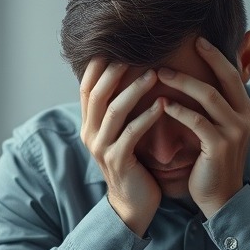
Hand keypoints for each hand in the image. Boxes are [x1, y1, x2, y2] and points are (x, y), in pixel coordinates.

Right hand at [80, 59, 162, 236]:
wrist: (133, 204)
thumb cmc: (132, 164)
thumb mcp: (119, 134)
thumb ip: (118, 110)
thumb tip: (127, 76)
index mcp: (89, 124)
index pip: (87, 87)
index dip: (97, 65)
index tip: (116, 45)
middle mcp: (90, 134)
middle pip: (97, 94)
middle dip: (115, 71)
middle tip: (137, 53)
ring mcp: (102, 148)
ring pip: (114, 111)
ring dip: (134, 90)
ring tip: (155, 74)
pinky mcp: (118, 161)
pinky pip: (131, 133)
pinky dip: (147, 116)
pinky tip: (163, 105)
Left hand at [157, 37, 249, 217]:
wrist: (220, 198)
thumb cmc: (213, 162)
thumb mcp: (219, 130)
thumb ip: (214, 107)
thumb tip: (197, 81)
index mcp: (246, 110)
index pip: (232, 74)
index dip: (215, 55)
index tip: (197, 39)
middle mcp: (245, 117)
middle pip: (224, 78)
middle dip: (204, 58)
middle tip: (179, 44)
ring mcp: (235, 131)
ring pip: (209, 96)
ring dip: (182, 82)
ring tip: (159, 73)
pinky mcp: (220, 146)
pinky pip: (197, 121)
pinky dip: (179, 110)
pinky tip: (162, 103)